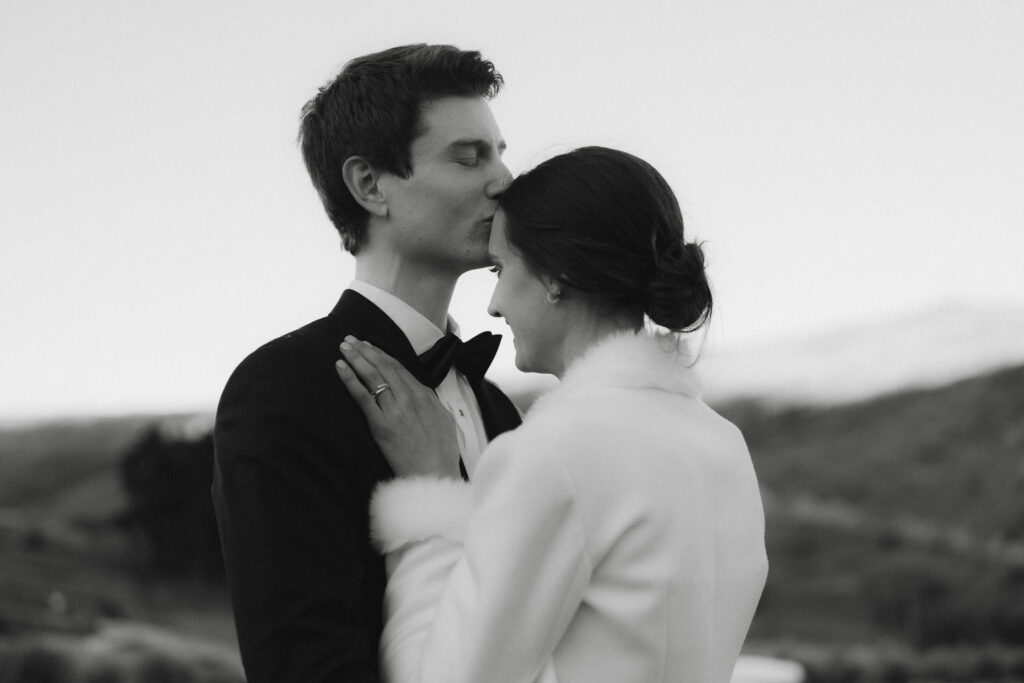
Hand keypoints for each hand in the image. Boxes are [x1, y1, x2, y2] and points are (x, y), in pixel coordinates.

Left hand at [335, 336, 461, 479]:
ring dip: (357, 358)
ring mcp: (395, 409)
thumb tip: (423, 396)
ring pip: (373, 375)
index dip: (382, 355)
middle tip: (351, 339)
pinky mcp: (381, 424)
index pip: (400, 368)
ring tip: (344, 346)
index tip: (370, 346)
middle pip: (385, 367)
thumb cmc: (440, 454)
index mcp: (425, 396)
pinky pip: (363, 396)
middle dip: (366, 350)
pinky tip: (340, 367)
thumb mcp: (444, 422)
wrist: (434, 473)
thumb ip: (430, 405)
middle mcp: (410, 397)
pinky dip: (350, 379)